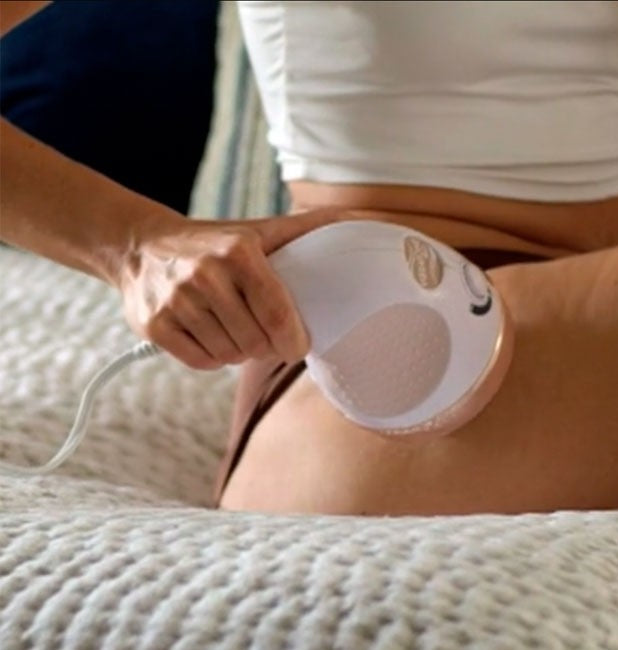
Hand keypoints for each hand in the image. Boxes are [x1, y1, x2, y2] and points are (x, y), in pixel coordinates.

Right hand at [118, 209, 341, 369]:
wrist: (141, 247)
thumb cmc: (214, 243)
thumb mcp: (258, 231)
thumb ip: (306, 229)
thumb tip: (358, 221)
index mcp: (238, 253)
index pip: (278, 316)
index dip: (294, 341)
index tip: (298, 345)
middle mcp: (205, 275)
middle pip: (255, 343)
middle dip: (266, 347)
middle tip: (265, 335)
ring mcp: (175, 302)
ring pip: (228, 355)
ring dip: (239, 350)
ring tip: (235, 329)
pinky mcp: (154, 325)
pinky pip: (200, 362)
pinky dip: (211, 357)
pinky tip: (210, 335)